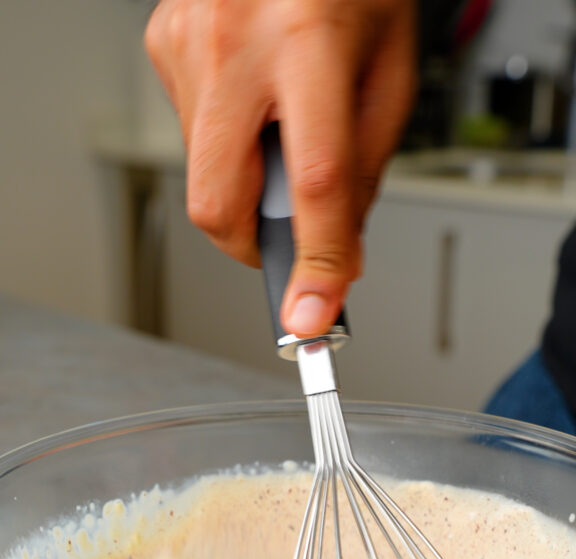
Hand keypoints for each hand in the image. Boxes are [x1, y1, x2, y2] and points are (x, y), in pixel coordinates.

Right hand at [146, 0, 416, 337]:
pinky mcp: (162, 45)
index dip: (314, 263)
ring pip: (203, 175)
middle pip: (219, 204)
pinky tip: (253, 96)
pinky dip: (227, 141)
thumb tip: (340, 249)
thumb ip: (363, 167)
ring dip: (247, 180)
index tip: (312, 316)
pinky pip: (191, 134)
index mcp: (307, 41)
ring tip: (280, 123)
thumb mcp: (389, 68)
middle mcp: (232, 42)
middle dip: (256, 246)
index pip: (310, 185)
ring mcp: (185, 42)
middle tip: (292, 240)